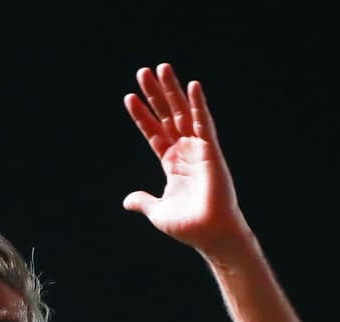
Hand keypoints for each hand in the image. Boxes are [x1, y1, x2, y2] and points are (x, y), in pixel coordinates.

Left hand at [123, 63, 252, 259]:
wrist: (209, 234)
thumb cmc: (188, 226)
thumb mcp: (158, 211)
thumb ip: (143, 201)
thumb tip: (127, 201)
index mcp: (172, 164)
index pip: (154, 133)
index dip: (142, 116)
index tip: (129, 97)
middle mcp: (185, 152)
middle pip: (167, 116)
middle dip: (155, 94)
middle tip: (143, 71)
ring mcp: (198, 149)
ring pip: (183, 113)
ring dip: (172, 91)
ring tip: (161, 68)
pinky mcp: (211, 151)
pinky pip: (204, 123)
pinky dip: (199, 104)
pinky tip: (192, 85)